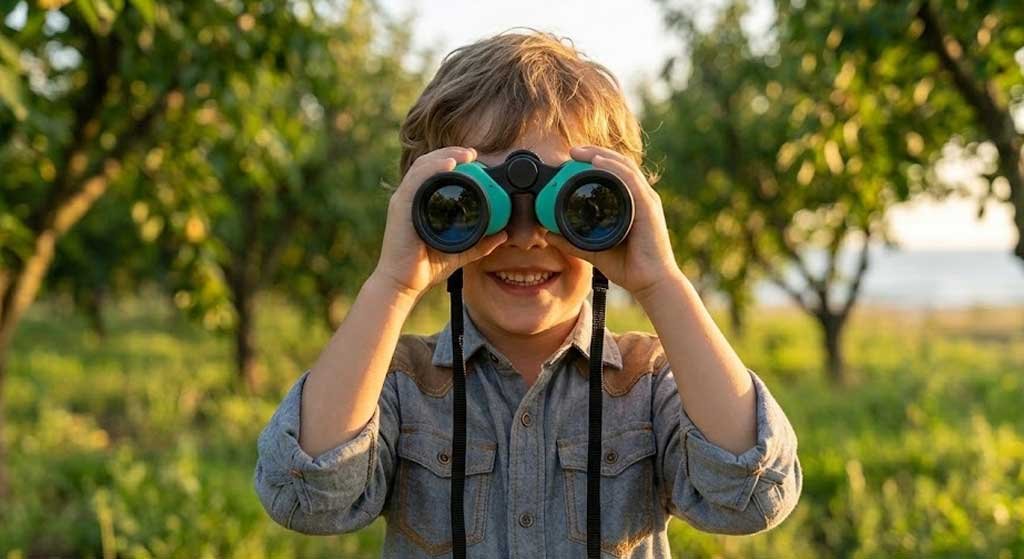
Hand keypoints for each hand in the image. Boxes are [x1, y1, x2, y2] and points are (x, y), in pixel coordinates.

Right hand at [371, 146, 507, 298]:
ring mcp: (403, 201)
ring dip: (445, 155)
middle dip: (451, 153)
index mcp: (420, 203)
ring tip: (465, 155)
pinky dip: (433, 168)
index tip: (474, 159)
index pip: (434, 172)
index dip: (452, 160)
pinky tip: (449, 164)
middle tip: (473, 153)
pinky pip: (417, 180)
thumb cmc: (425, 268)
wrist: (404, 283)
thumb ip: (480, 244)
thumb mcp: (460, 252)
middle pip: (429, 163)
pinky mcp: (401, 207)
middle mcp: (410, 198)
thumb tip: (503, 235)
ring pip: (423, 166)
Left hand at [544, 145, 682, 298]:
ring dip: (600, 155)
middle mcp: (641, 197)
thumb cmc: (629, 267)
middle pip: (618, 165)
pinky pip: (630, 181)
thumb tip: (549, 234)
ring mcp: (647, 201)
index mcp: (632, 203)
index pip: (614, 174)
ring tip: (580, 152)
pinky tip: (598, 162)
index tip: (572, 160)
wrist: (651, 284)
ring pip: (624, 167)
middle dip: (595, 153)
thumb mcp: (594, 250)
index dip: (595, 162)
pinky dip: (614, 168)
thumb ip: (572, 242)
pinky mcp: (648, 208)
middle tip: (572, 151)